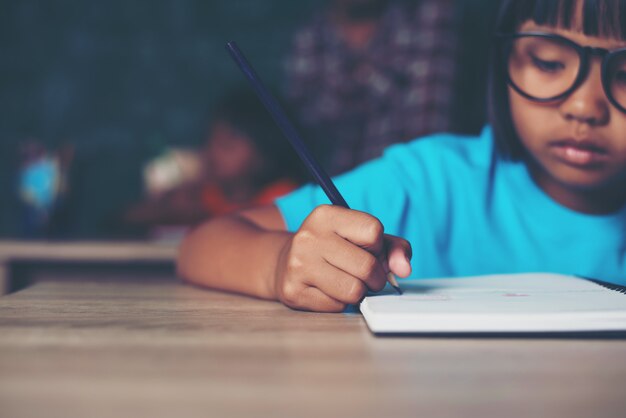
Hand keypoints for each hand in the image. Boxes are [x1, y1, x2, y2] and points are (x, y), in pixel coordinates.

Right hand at [274, 205, 411, 311]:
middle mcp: (308, 237)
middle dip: (374, 276)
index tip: (367, 249)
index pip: (373, 230)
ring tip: (346, 282)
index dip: (378, 246)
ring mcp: (298, 265)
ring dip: (358, 292)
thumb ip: (393, 247)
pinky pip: (337, 307)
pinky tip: (328, 291)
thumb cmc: (333, 248)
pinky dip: (340, 303)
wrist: (285, 262)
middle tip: (364, 275)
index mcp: (326, 215)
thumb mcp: (361, 237)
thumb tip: (404, 270)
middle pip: (367, 266)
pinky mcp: (293, 291)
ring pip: (354, 291)